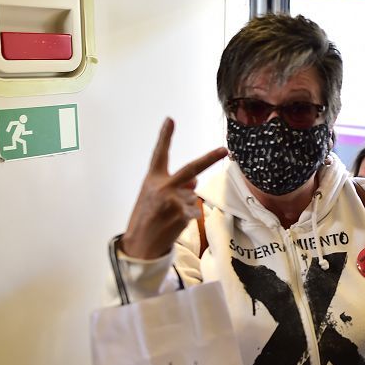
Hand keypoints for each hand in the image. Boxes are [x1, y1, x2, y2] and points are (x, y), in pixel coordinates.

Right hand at [121, 118, 227, 258]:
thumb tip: (195, 183)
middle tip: (224, 150)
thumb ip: (173, 186)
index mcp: (152, 179)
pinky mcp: (183, 214)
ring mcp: (174, 200)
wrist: (139, 245)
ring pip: (192, 197)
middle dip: (210, 158)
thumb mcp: (153, 197)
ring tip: (168, 217)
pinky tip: (173, 224)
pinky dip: (187, 217)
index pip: (159, 154)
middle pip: (192, 169)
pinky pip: (194, 211)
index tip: (170, 120)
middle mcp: (163, 187)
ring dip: (185, 206)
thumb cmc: (146, 218)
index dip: (165, 137)